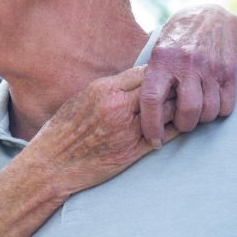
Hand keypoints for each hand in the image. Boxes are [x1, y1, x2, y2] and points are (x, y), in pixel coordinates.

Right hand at [20, 65, 177, 197]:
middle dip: (173, 88)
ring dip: (178, 109)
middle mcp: (117, 108)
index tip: (164, 76)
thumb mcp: (82, 99)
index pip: (144, 72)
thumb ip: (109, 89)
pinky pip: (164, 137)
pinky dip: (174, 130)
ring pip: (167, 112)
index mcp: (104, 90)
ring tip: (185, 107)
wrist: (51, 164)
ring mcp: (126, 131)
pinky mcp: (131, 153)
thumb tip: (133, 81)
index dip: (158, 73)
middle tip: (183, 89)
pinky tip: (179, 127)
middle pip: (160, 89)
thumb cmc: (62, 131)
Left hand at [140, 4, 236, 146]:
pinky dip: (221, 111)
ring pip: (209, 111)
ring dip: (203, 119)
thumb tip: (129, 109)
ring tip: (198, 113)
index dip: (151, 125)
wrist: (209, 14)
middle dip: (184, 126)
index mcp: (161, 60)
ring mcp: (209, 66)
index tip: (153, 140)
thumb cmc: (176, 39)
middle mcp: (186, 64)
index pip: (151, 99)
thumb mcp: (157, 51)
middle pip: (186, 111)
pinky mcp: (229, 69)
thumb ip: (149, 77)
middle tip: (181, 124)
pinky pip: (227, 104)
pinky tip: (214, 104)